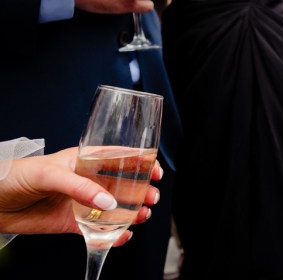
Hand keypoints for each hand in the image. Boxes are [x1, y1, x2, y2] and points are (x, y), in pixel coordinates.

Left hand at [0, 147, 161, 245]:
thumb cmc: (17, 176)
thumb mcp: (51, 174)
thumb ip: (81, 188)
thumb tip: (108, 204)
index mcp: (85, 160)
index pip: (120, 156)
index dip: (142, 161)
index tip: (155, 171)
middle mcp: (88, 181)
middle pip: (124, 185)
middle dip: (142, 190)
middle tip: (151, 198)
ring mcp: (82, 203)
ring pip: (116, 209)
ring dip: (133, 212)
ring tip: (142, 216)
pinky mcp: (74, 224)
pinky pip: (99, 231)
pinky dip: (114, 236)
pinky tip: (122, 236)